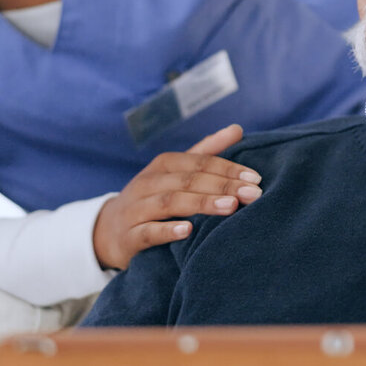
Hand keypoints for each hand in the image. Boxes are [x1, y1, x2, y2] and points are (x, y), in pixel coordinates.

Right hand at [92, 124, 261, 269]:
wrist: (109, 230)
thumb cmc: (153, 197)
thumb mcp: (177, 172)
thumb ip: (206, 151)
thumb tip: (238, 128)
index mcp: (164, 165)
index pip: (200, 162)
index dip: (228, 169)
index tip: (255, 179)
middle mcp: (149, 182)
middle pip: (189, 180)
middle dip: (223, 186)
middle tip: (252, 194)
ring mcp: (137, 209)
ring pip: (170, 202)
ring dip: (201, 203)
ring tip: (230, 206)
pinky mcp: (129, 236)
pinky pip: (148, 231)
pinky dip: (167, 230)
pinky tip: (188, 230)